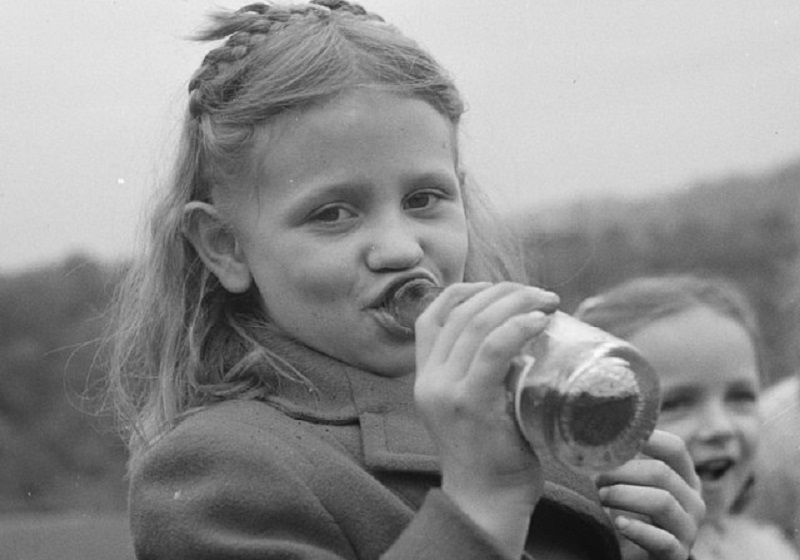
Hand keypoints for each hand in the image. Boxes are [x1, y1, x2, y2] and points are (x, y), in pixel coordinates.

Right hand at [414, 282, 559, 556]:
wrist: (486, 500)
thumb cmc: (491, 452)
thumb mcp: (469, 406)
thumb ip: (478, 375)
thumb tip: (520, 338)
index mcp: (425, 376)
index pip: (433, 315)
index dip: (466, 291)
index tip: (501, 290)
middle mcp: (428, 379)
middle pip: (460, 313)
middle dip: (503, 292)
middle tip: (540, 294)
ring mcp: (446, 391)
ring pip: (476, 324)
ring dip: (516, 302)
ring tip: (547, 301)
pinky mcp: (469, 403)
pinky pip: (492, 351)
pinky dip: (517, 327)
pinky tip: (539, 320)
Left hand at [595, 430, 704, 559]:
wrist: (643, 555)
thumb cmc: (637, 513)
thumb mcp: (639, 485)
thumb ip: (630, 461)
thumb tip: (599, 431)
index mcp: (686, 478)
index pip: (675, 448)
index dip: (648, 438)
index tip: (616, 437)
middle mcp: (693, 501)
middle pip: (661, 473)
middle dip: (623, 471)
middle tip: (597, 476)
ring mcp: (688, 529)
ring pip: (661, 502)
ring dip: (624, 495)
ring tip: (601, 496)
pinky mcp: (677, 554)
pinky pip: (661, 540)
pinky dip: (638, 529)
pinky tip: (618, 523)